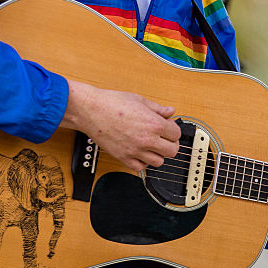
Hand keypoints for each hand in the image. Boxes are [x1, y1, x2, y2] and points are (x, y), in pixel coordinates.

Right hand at [60, 80, 180, 171]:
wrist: (91, 110)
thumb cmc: (112, 102)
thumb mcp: (139, 100)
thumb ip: (158, 108)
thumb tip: (170, 111)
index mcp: (154, 124)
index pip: (176, 134)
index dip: (173, 130)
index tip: (168, 127)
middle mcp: (147, 139)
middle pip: (172, 151)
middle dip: (170, 144)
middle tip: (164, 138)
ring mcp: (135, 150)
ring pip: (159, 162)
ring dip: (157, 154)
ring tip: (151, 145)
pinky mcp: (123, 157)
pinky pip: (140, 168)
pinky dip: (142, 162)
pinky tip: (139, 152)